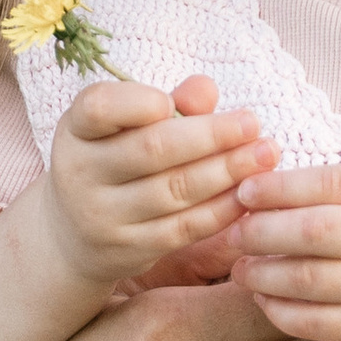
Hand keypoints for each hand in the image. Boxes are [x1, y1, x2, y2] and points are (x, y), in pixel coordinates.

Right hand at [43, 76, 276, 292]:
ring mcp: (102, 217)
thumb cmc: (113, 162)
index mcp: (76, 131)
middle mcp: (79, 174)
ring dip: (227, 171)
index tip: (172, 102)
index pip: (98, 108)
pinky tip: (249, 192)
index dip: (138, 102)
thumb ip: (169, 104)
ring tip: (265, 154)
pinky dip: (221, 209)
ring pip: (175, 190)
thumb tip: (206, 90)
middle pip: (153, 149)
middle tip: (253, 123)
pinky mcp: (128, 250)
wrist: (75, 236)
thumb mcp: (125, 127)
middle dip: (211, 135)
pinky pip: (184, 227)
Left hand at [230, 162, 340, 340]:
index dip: (282, 186)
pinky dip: (284, 311)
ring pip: (313, 279)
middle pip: (317, 230)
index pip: (333, 182)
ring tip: (240, 269)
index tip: (246, 191)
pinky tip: (264, 301)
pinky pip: (320, 322)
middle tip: (233, 234)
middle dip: (264, 231)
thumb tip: (269, 186)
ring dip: (266, 274)